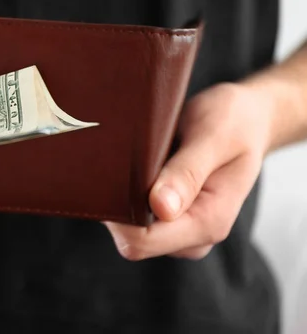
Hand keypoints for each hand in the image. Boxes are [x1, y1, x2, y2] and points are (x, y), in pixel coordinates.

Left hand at [105, 82, 272, 259]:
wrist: (248, 119)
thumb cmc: (233, 122)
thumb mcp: (214, 137)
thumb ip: (187, 173)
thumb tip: (160, 207)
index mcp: (208, 222)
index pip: (143, 241)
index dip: (120, 217)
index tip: (111, 182)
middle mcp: (194, 235)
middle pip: (131, 239)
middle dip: (119, 207)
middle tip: (124, 165)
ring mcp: (180, 229)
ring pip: (130, 230)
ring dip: (123, 200)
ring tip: (137, 163)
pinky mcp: (169, 218)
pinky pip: (136, 218)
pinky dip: (129, 196)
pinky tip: (137, 170)